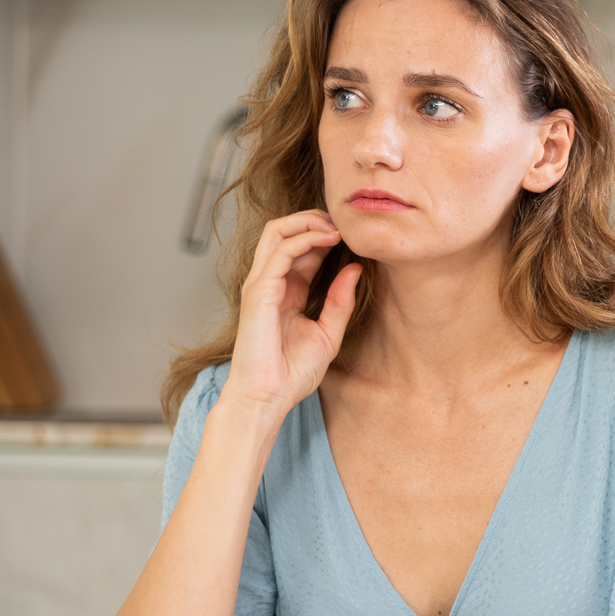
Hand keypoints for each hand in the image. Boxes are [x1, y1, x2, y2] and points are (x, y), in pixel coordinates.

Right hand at [221, 211, 361, 417]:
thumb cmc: (292, 373)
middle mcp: (270, 283)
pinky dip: (305, 239)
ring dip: (309, 222)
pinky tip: (330, 239)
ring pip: (276, 232)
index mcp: (285, 290)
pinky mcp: (259, 292)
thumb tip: (356, 269)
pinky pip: (279, 252)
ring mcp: (261, 285)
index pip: (300, 248)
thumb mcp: (329, 333)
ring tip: (338, 226)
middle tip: (345, 222)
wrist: (269, 396)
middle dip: (314, 219)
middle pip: (283, 231)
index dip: (325, 235)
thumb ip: (340, 301)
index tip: (354, 235)